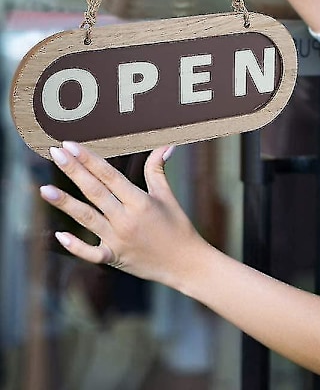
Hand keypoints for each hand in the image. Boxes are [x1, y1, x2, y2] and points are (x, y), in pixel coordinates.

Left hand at [40, 142, 205, 288]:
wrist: (185, 263)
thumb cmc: (178, 226)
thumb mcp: (168, 196)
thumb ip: (158, 170)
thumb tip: (165, 146)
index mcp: (140, 201)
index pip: (109, 175)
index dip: (89, 159)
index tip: (71, 145)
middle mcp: (126, 218)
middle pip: (95, 191)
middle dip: (74, 171)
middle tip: (55, 154)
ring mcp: (118, 239)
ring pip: (87, 218)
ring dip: (65, 204)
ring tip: (45, 190)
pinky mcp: (114, 258)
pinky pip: (91, 252)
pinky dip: (75, 245)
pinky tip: (58, 234)